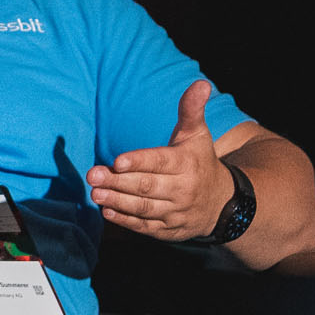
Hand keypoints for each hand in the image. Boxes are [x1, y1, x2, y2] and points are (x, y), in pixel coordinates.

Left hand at [86, 79, 233, 240]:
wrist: (221, 203)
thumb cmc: (200, 161)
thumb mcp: (197, 134)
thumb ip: (191, 110)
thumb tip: (201, 84)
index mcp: (187, 164)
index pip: (160, 162)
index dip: (138, 162)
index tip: (117, 161)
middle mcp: (183, 190)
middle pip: (147, 186)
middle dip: (118, 182)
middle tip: (92, 175)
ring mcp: (176, 212)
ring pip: (144, 207)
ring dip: (117, 201)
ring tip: (95, 193)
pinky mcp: (168, 230)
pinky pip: (145, 226)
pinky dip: (126, 221)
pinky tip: (107, 211)